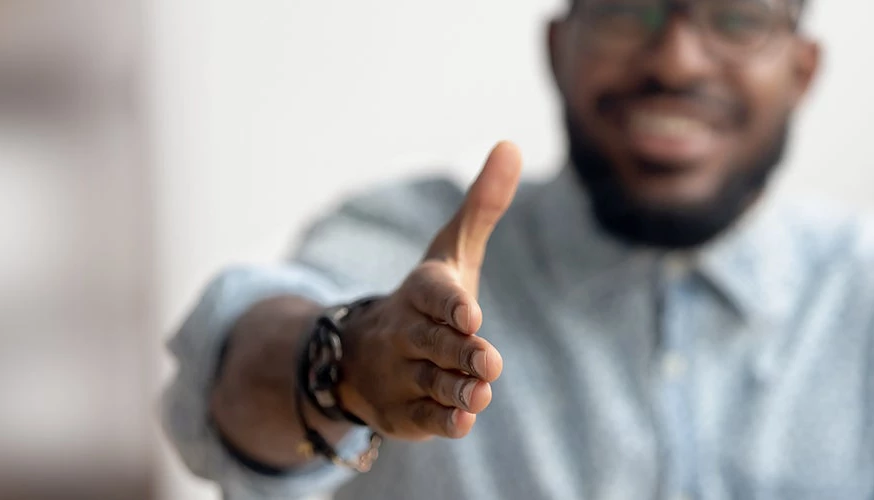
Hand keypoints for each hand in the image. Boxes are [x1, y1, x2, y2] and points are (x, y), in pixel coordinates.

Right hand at [336, 141, 521, 440]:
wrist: (361, 355)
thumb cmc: (426, 299)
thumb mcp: (451, 253)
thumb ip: (483, 205)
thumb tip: (511, 144)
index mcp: (421, 292)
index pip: (434, 294)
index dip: (451, 305)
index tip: (471, 315)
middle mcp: (406, 332)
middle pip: (434, 342)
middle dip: (459, 352)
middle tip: (487, 360)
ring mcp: (401, 373)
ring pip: (431, 381)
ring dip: (457, 388)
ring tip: (481, 392)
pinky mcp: (403, 412)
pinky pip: (423, 417)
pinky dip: (442, 420)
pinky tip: (463, 421)